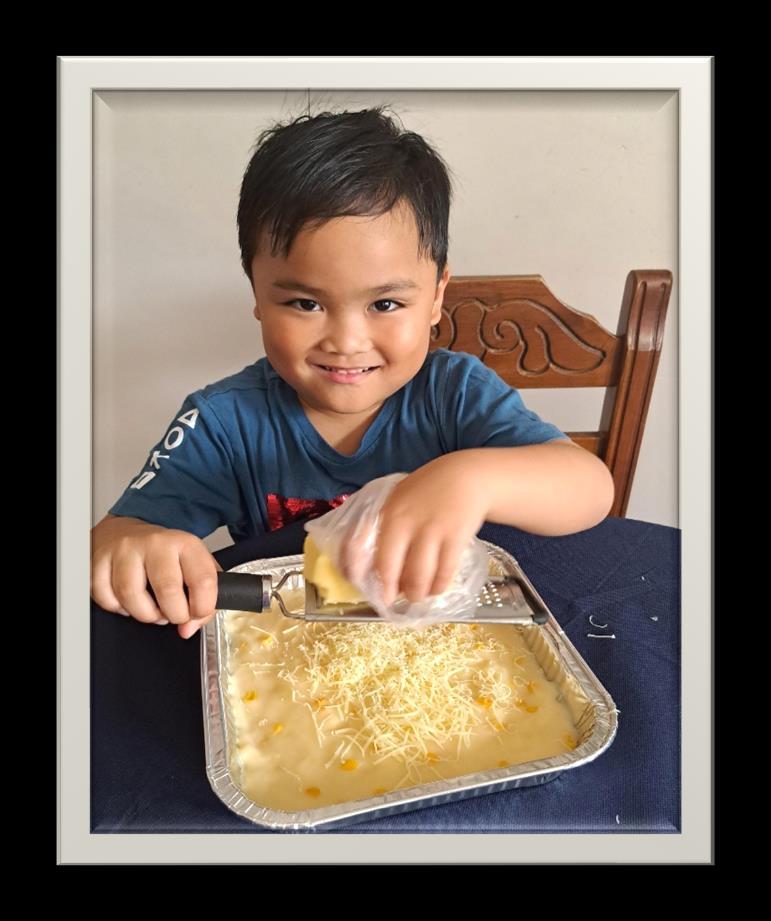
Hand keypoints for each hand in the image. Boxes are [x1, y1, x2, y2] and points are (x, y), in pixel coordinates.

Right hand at [90, 515, 221, 639]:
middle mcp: (154, 544)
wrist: (125, 531)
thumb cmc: (163, 553)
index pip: (203, 580)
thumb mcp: (193, 564)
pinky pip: (106, 598)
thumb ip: (203, 598)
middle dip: (174, 614)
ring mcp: (124, 551)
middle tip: (174, 615)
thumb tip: (189, 628)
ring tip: (152, 610)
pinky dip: (119, 609)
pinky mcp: (99, 562)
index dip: (203, 607)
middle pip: (167, 590)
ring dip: (145, 614)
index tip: (198, 614)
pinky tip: (129, 602)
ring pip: (132, 596)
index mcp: (184, 543)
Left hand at [368, 456, 490, 606]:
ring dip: (416, 593)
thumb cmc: (428, 489)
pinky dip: (438, 586)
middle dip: (389, 591)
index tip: (359, 583)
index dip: (355, 569)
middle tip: (391, 600)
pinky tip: (436, 587)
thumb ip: (386, 524)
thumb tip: (376, 563)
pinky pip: (444, 572)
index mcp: (386, 512)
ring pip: (418, 577)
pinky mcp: (455, 538)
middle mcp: (405, 522)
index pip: (359, 544)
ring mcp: (432, 530)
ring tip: (416, 596)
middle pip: (389, 569)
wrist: (467, 476)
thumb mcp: (399, 498)